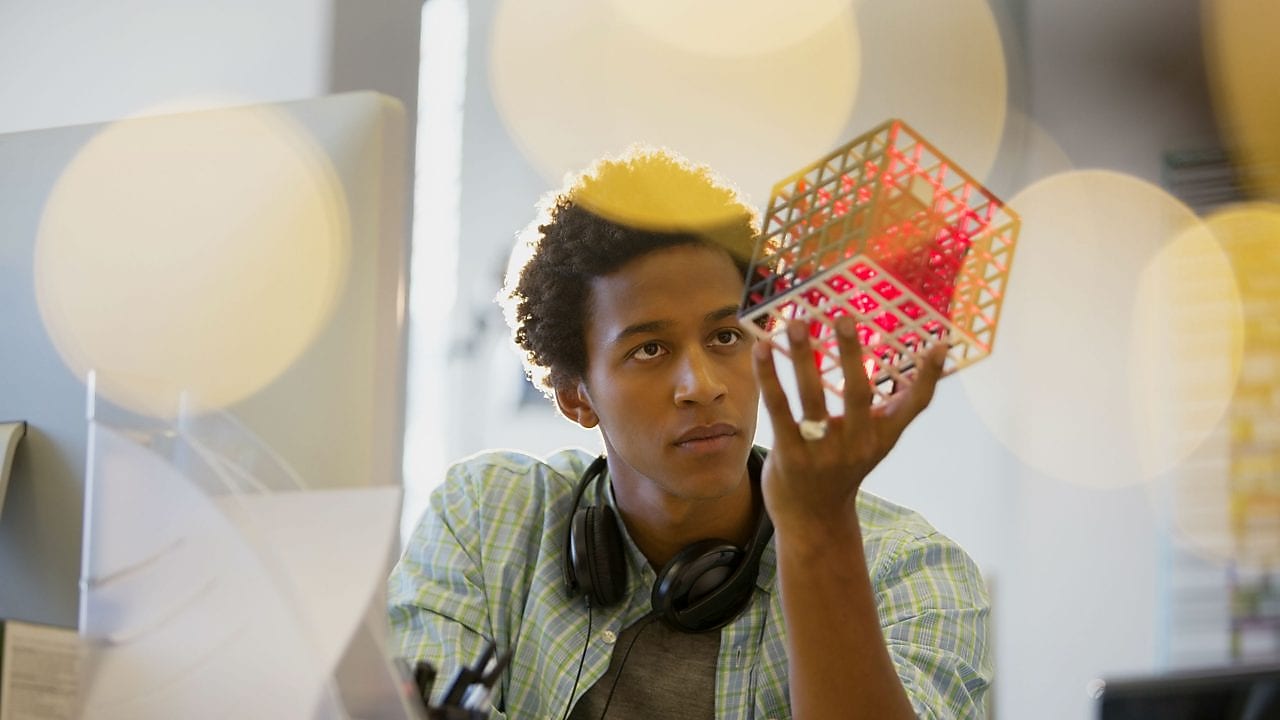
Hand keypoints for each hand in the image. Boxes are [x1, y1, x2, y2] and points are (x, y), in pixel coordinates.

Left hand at [749, 316, 946, 539]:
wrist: (813, 520)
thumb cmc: (843, 468)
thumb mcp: (872, 443)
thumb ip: (888, 411)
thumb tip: (916, 370)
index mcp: (881, 438)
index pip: (913, 406)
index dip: (928, 377)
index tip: (939, 345)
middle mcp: (856, 445)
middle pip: (858, 394)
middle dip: (852, 355)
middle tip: (845, 317)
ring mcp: (822, 452)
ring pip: (812, 398)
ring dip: (804, 358)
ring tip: (797, 323)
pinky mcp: (789, 455)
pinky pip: (779, 410)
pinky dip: (769, 377)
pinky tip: (761, 349)